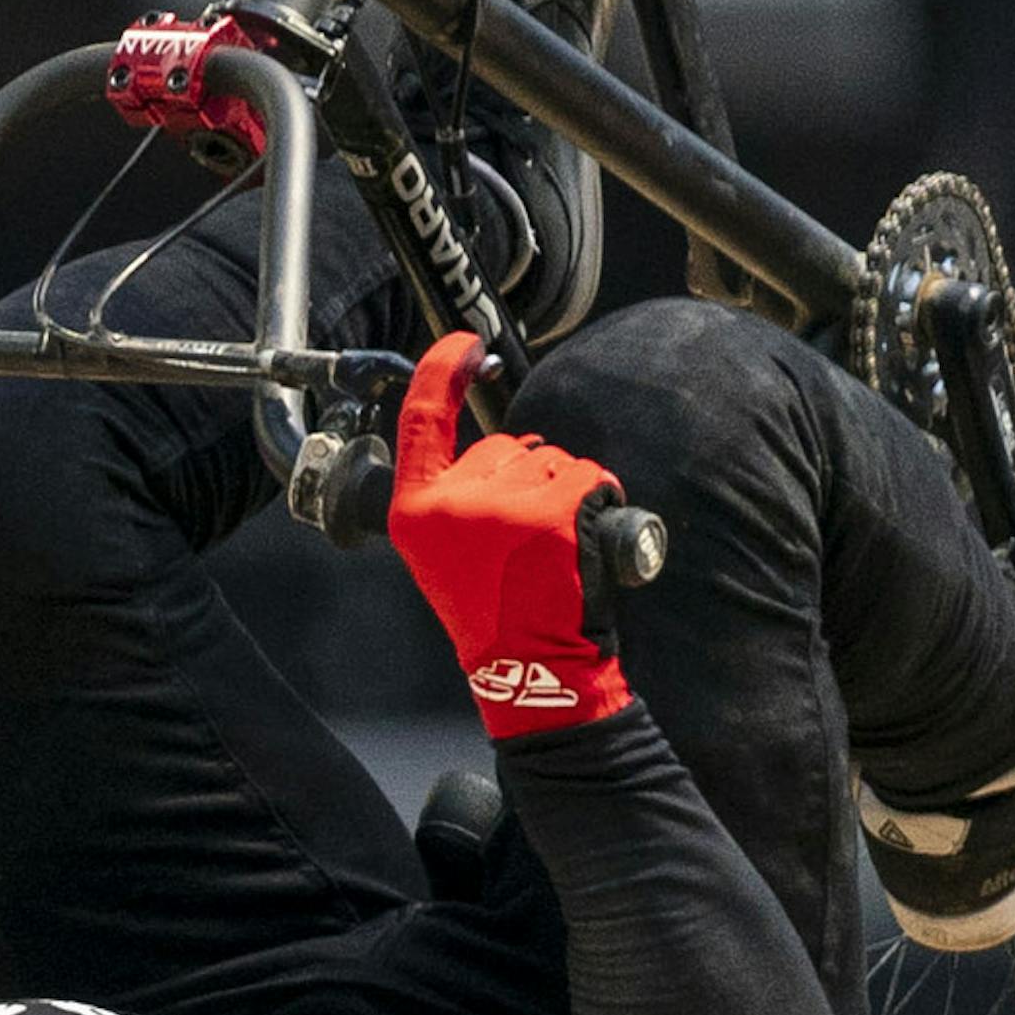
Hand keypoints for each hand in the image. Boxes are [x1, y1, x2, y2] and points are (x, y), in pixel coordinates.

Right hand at [388, 332, 633, 741]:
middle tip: (526, 546)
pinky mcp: (553, 512)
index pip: (421, 420)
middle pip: (503, 445)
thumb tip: (503, 453)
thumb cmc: (496, 614)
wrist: (531, 671)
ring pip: (551, 460)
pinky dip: (600, 500)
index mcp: (414, 509)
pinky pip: (589, 477)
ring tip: (555, 553)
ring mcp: (503, 504)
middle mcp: (452, 501)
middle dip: (526, 479)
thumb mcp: (445, 555)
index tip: (464, 343)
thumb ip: (454, 500)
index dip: (442, 371)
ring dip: (567, 492)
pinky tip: (584, 545)